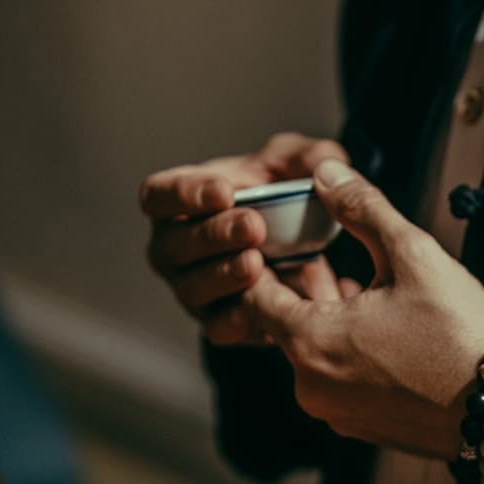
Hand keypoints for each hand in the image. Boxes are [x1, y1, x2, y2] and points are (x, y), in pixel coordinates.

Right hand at [140, 131, 348, 346]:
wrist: (304, 250)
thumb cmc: (281, 196)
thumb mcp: (296, 165)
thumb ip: (308, 158)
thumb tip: (324, 166)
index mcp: (182, 200)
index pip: (159, 195)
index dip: (185, 194)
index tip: (225, 192)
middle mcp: (177, 247)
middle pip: (173, 244)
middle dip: (213, 235)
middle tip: (253, 226)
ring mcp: (193, 287)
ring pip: (192, 287)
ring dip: (223, 276)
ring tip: (257, 264)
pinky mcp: (217, 322)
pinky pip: (219, 326)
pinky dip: (240, 317)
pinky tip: (263, 306)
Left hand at [240, 159, 483, 482]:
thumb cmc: (460, 334)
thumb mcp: (412, 254)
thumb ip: (362, 208)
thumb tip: (326, 171)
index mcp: (308, 342)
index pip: (255, 295)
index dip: (269, 262)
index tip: (291, 240)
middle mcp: (309, 386)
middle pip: (283, 324)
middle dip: (305, 289)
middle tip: (333, 258)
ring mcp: (335, 413)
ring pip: (312, 353)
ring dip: (329, 320)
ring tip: (366, 291)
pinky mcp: (361, 429)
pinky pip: (338, 380)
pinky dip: (349, 353)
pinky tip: (385, 332)